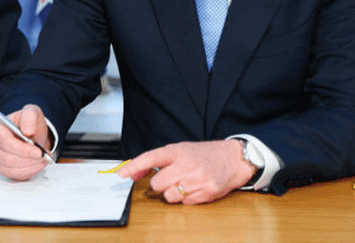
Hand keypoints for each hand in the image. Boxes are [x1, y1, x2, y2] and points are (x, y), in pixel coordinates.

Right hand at [0, 104, 51, 180]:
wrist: (32, 135)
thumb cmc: (28, 124)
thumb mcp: (32, 112)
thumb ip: (29, 116)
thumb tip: (27, 131)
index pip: (5, 142)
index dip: (22, 149)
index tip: (38, 151)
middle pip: (7, 159)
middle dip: (28, 159)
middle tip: (44, 156)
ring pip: (11, 169)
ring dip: (30, 166)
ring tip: (43, 159)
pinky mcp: (2, 169)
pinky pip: (14, 175)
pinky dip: (29, 171)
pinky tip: (37, 164)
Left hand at [117, 140, 255, 204]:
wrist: (234, 158)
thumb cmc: (204, 154)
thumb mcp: (181, 150)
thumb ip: (158, 161)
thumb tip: (132, 172)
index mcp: (178, 151)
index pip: (150, 158)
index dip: (133, 166)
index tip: (120, 174)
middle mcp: (186, 165)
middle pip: (157, 184)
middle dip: (161, 184)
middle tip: (172, 177)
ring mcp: (196, 180)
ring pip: (169, 197)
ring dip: (173, 193)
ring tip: (185, 183)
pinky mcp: (206, 193)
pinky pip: (184, 204)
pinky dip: (186, 199)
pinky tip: (195, 188)